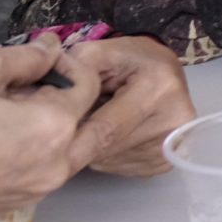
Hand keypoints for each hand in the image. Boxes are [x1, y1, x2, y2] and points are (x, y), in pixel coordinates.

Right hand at [0, 38, 100, 219]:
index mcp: (56, 127)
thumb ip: (25, 55)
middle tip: (18, 86)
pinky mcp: (22, 201)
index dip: (67, 63)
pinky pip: (36, 163)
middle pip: (78, 116)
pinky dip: (20, 143)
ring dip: (35, 119)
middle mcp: (60, 162)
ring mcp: (42, 187)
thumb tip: (51, 48)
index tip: (39, 58)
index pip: (86, 84)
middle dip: (56, 94)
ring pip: (57, 142)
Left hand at [61, 37, 193, 177]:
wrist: (162, 70)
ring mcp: (174, 144)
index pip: (105, 129)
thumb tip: (48, 102)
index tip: (46, 140)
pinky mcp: (167, 161)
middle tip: (72, 122)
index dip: (72, 137)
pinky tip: (112, 136)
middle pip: (106, 150)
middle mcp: (175, 118)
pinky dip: (108, 156)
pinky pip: (121, 169)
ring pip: (110, 162)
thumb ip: (73, 71)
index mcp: (159, 87)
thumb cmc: (128, 59)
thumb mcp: (98, 52)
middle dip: (80, 141)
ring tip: (98, 123)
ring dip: (94, 149)